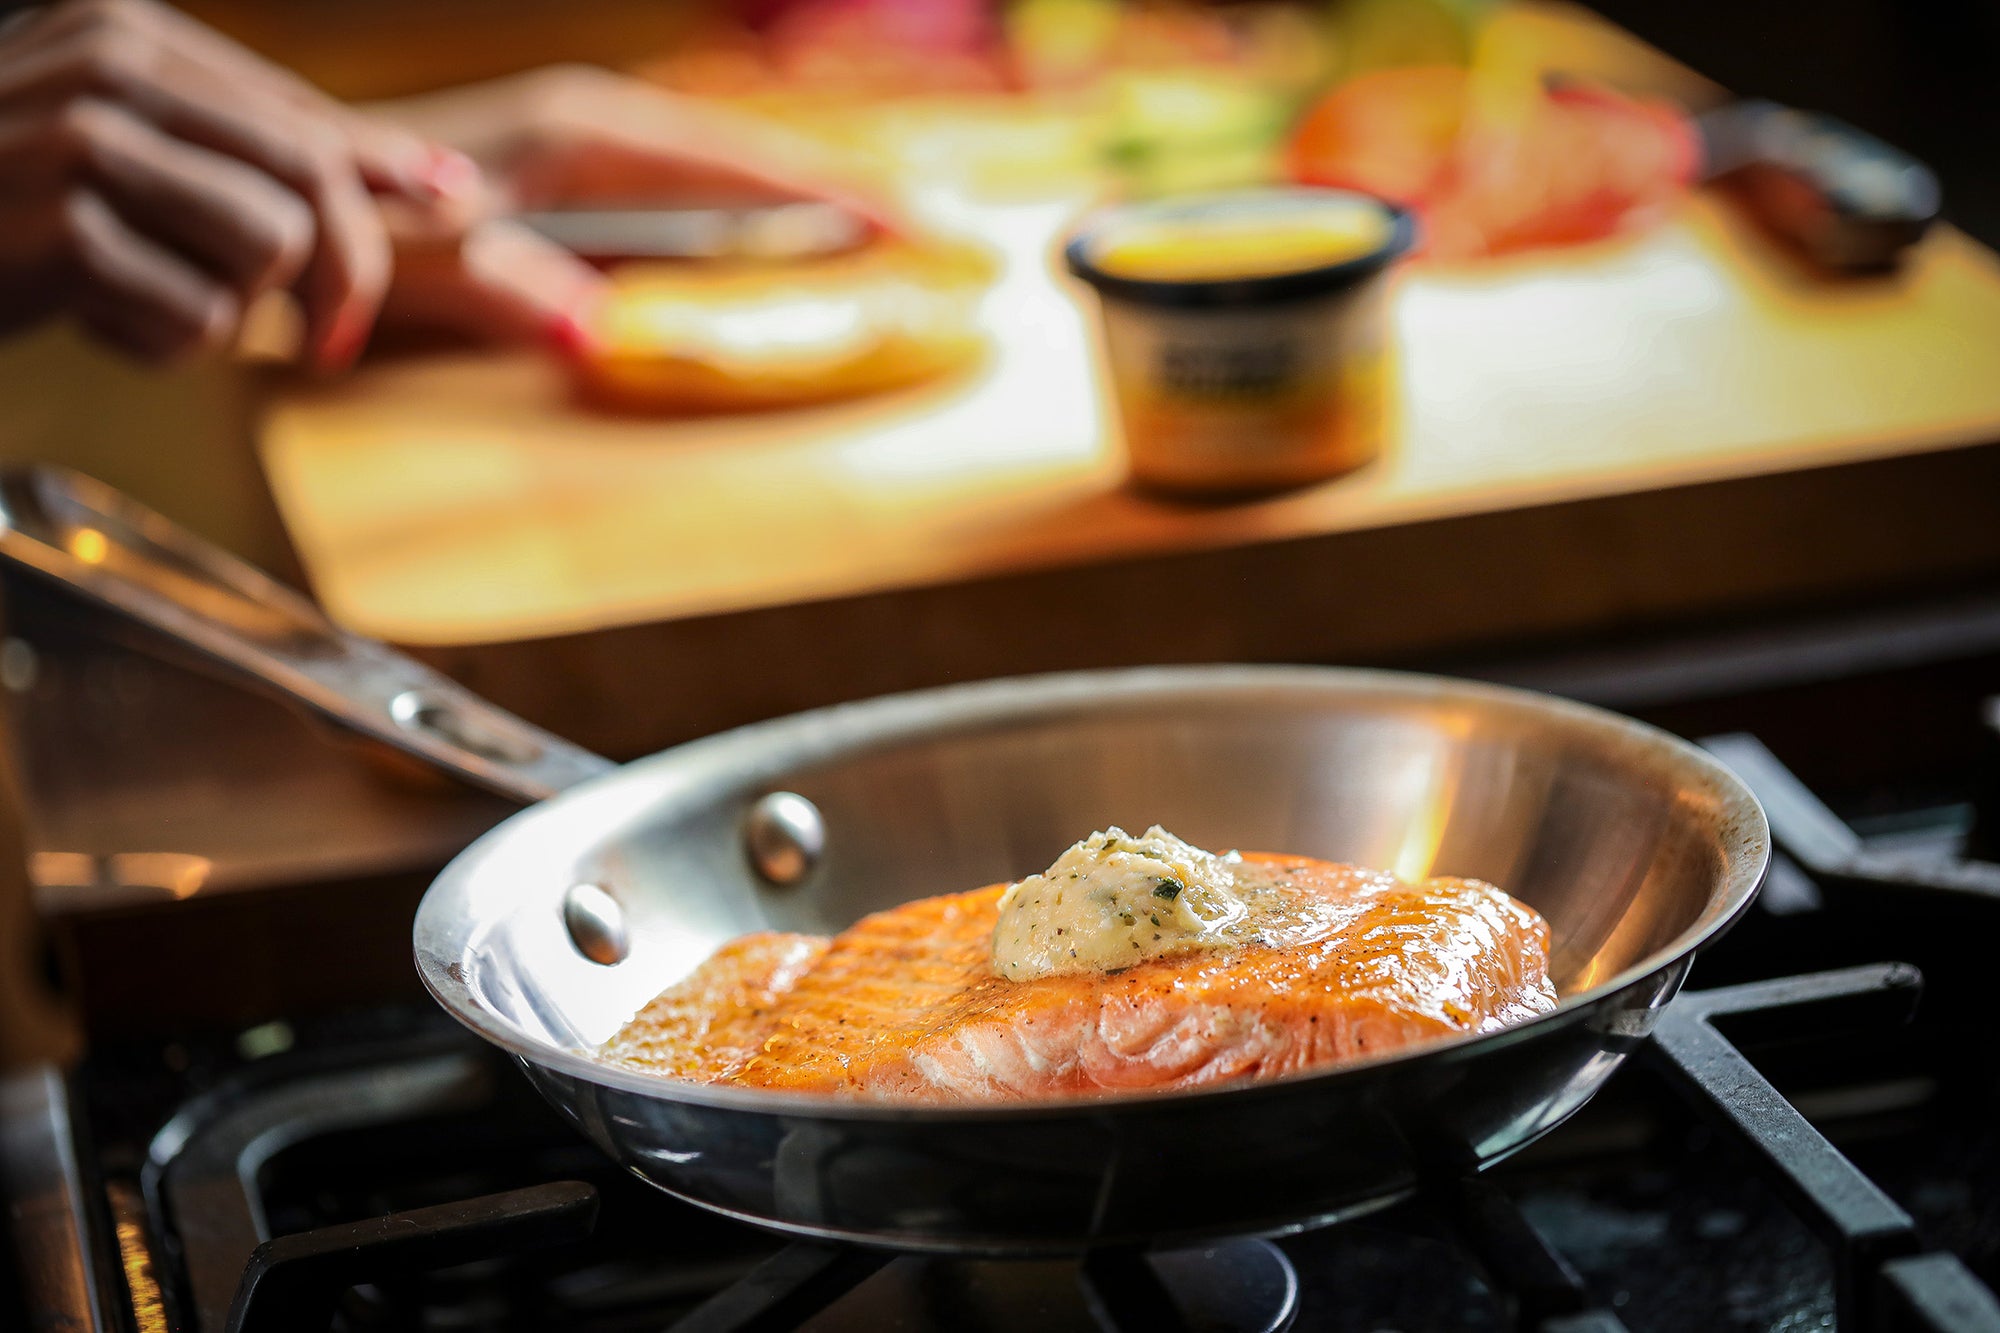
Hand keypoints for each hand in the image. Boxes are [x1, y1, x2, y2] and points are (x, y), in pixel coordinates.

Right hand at [0, 0, 464, 365]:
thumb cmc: (9, 204)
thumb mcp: (138, 153)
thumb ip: (274, 156)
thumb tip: (446, 182)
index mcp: (127, 32)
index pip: (303, 119)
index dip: (382, 184)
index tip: (445, 214)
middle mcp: (105, 67)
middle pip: (311, 181)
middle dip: (345, 272)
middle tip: (328, 342)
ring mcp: (79, 144)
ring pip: (268, 249)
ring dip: (228, 307)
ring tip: (147, 295)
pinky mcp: (60, 230)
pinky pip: (196, 319)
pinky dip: (160, 345)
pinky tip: (94, 320)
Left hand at [361, 64, 907, 349]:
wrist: (299, 207)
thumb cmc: (361, 229)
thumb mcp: (435, 260)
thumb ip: (516, 291)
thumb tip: (598, 337)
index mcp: (587, 135)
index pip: (742, 164)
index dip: (834, 194)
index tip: (915, 224)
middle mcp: (604, 132)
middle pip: (759, 161)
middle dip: (852, 194)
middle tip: (941, 234)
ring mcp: (595, 159)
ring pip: (734, 179)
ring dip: (813, 207)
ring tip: (894, 240)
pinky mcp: (584, 193)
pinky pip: (698, 204)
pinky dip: (759, 226)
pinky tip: (790, 254)